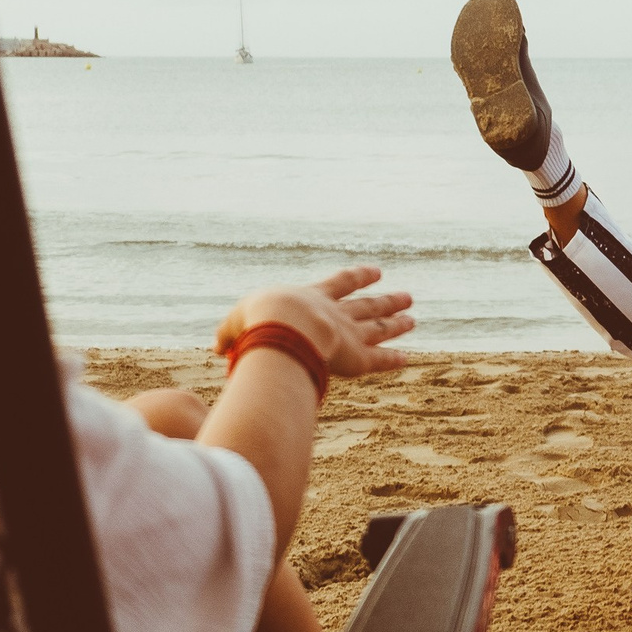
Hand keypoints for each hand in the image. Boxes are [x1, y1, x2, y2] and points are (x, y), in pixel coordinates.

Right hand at [215, 265, 415, 378]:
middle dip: (386, 300)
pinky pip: (379, 360)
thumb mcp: (238, 322)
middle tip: (407, 296)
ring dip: (396, 324)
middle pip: (368, 305)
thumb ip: (232, 334)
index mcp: (312, 297)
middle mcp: (336, 314)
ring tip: (413, 318)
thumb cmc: (259, 321)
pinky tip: (407, 358)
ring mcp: (349, 335)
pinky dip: (392, 360)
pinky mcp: (357, 359)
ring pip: (379, 328)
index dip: (357, 277)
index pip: (339, 284)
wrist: (284, 329)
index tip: (375, 271)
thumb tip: (219, 348)